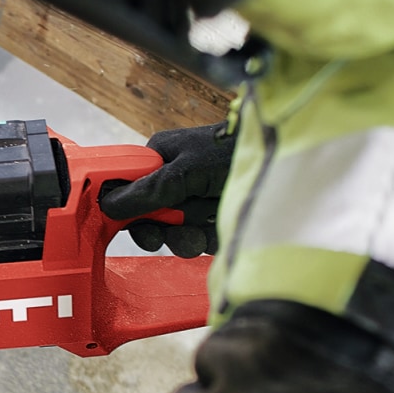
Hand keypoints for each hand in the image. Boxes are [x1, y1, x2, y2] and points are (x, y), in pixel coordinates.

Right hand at [99, 121, 234, 257]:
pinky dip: (208, 238)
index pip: (128, 190)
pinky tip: (220, 230)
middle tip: (175, 231)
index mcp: (160, 159)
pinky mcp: (213, 218)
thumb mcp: (187, 169)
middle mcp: (173, 180)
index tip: (138, 228)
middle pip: (151, 217)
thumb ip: (149, 189)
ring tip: (207, 229)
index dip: (129, 212)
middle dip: (166, 228)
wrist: (286, 163)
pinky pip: (198, 238)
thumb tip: (107, 204)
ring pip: (175, 231)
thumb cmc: (233, 154)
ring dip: (189, 235)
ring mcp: (193, 200)